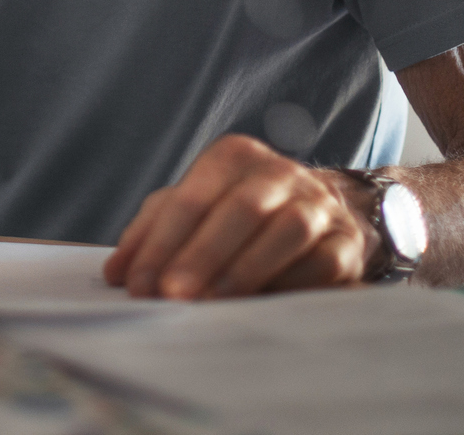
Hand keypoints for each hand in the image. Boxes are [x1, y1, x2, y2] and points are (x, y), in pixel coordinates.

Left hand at [103, 135, 378, 298]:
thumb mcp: (191, 209)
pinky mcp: (346, 242)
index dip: (162, 242)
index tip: (138, 284)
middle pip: (241, 208)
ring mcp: (318, 205)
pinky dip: (292, 284)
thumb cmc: (239, 214)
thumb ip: (151, 234)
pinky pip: (322, 262)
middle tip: (172, 295)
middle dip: (202, 254)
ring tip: (212, 304)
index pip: (192, 196)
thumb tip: (117, 272)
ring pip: (287, 230)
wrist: (323, 214)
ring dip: (246, 269)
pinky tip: (263, 306)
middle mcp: (279, 172)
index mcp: (233, 157)